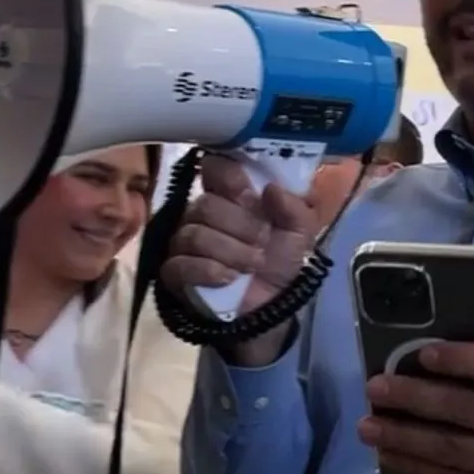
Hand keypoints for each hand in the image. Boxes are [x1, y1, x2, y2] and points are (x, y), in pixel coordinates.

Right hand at [160, 155, 319, 365]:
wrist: (271, 305)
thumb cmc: (281, 259)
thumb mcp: (300, 232)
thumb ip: (294, 207)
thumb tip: (272, 188)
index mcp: (229, 195)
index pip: (213, 168)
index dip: (229, 179)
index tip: (250, 196)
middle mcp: (200, 213)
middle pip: (206, 205)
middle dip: (241, 226)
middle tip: (262, 242)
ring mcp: (183, 243)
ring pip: (195, 235)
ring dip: (231, 251)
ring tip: (253, 264)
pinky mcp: (174, 273)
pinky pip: (181, 265)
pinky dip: (209, 271)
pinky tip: (229, 278)